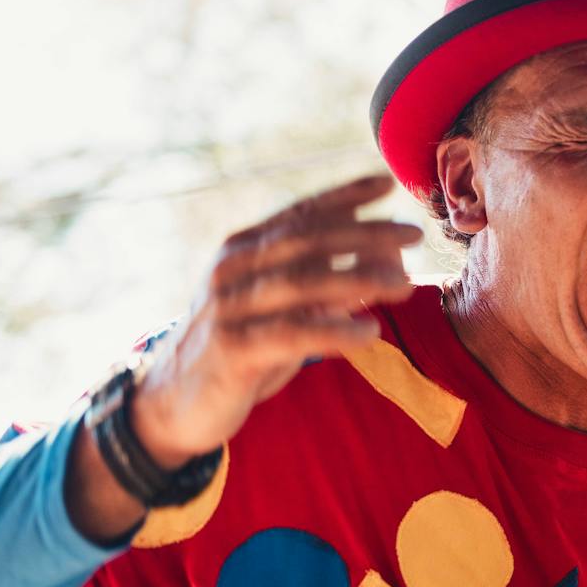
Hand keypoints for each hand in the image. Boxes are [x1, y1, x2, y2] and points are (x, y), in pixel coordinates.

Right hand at [128, 173, 422, 465]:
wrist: (172, 403)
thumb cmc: (241, 350)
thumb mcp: (284, 309)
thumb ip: (328, 281)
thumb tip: (387, 256)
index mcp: (244, 250)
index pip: (299, 214)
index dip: (343, 196)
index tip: (387, 183)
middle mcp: (233, 269)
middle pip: (307, 241)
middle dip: (365, 233)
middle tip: (414, 233)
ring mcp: (229, 308)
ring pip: (301, 283)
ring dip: (359, 279)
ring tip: (406, 283)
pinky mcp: (231, 350)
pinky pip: (290, 334)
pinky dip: (334, 330)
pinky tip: (371, 332)